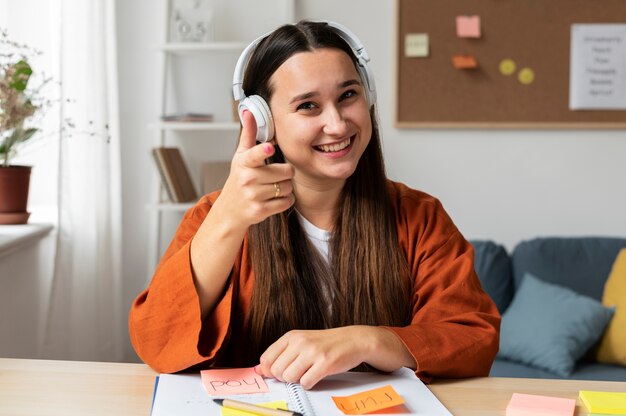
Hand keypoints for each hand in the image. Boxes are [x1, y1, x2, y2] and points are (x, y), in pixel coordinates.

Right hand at [217, 110, 294, 228]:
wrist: (230, 210)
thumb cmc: (238, 179)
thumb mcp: (240, 156)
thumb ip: (248, 134)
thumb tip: (248, 111)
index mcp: (244, 163)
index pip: (254, 154)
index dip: (263, 151)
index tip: (268, 148)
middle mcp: (248, 179)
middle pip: (285, 171)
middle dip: (285, 173)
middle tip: (275, 175)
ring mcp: (254, 196)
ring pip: (288, 187)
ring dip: (286, 187)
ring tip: (273, 187)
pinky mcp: (260, 210)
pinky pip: (287, 202)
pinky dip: (286, 200)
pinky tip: (275, 198)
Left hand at [257, 327, 372, 389]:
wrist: (352, 340)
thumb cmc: (325, 343)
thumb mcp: (301, 342)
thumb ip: (281, 354)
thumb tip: (260, 370)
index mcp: (291, 336)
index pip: (266, 358)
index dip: (270, 371)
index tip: (278, 372)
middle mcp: (300, 342)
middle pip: (276, 371)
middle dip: (285, 377)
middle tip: (297, 372)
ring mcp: (312, 352)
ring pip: (289, 378)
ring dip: (297, 380)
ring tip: (307, 372)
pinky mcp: (325, 364)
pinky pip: (305, 383)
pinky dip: (309, 383)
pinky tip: (316, 375)